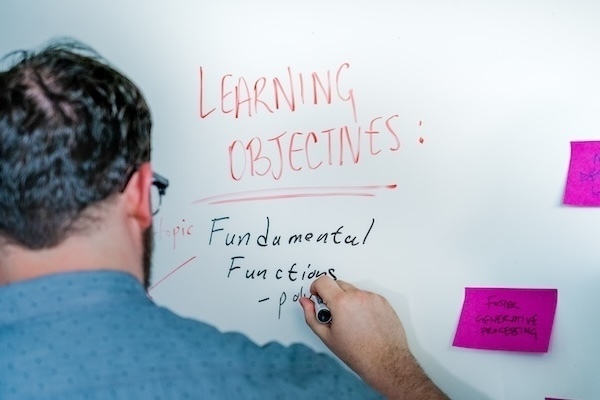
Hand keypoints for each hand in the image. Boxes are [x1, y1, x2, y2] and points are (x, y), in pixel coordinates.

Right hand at [299, 276, 447, 399]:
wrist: (386, 361)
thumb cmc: (358, 353)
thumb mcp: (327, 336)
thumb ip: (312, 316)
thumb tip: (306, 303)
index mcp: (341, 303)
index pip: (323, 281)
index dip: (316, 287)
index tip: (317, 295)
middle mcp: (358, 296)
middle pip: (338, 283)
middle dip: (332, 294)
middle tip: (334, 313)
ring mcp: (372, 297)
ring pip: (353, 291)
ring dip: (348, 300)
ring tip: (351, 321)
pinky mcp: (383, 301)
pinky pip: (367, 296)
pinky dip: (362, 304)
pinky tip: (363, 321)